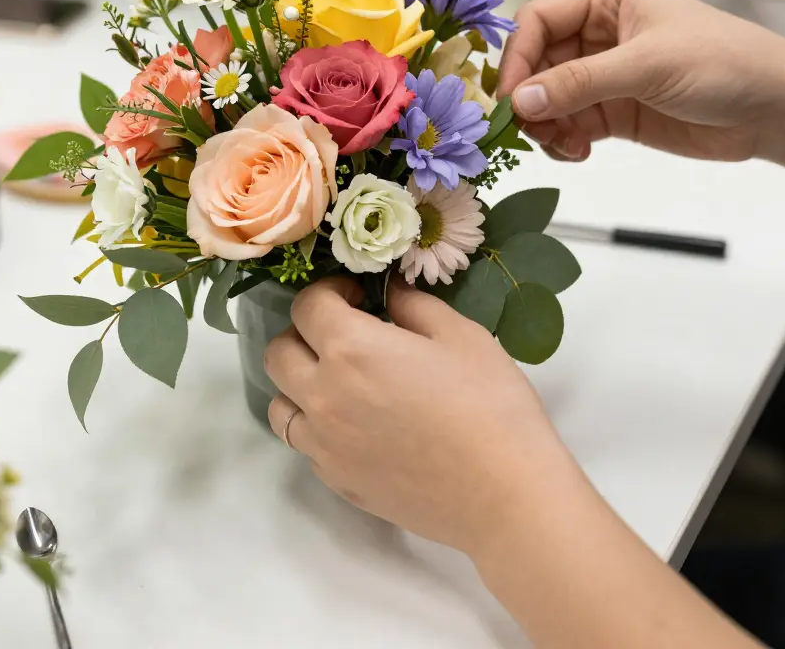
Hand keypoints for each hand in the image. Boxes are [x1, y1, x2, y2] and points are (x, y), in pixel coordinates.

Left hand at [264, 277, 567, 555]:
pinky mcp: (338, 482)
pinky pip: (306, 443)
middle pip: (278, 353)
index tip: (359, 296)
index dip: (330, 290)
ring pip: (280, 403)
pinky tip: (361, 423)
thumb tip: (390, 292)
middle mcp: (323, 396)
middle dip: (305, 332)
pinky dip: (319, 425)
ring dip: (301, 383)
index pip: (307, 305)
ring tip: (344, 381)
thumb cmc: (490, 404)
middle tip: (346, 334)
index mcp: (350, 349)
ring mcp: (325, 446)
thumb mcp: (460, 335)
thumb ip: (413, 305)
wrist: (506, 494)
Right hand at [497, 0, 784, 164]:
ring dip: (544, 124)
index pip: (538, 19)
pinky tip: (579, 153)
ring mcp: (605, 74)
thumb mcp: (646, 66)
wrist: (776, 108)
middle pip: (536, 62)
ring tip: (562, 146)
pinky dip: (563, 141)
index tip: (508, 98)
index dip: (517, 57)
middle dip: (529, 97)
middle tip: (530, 131)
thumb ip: (579, 83)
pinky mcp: (614, 110)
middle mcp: (599, 32)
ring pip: (547, 97)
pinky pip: (569, 124)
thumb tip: (517, 101)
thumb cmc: (723, 63)